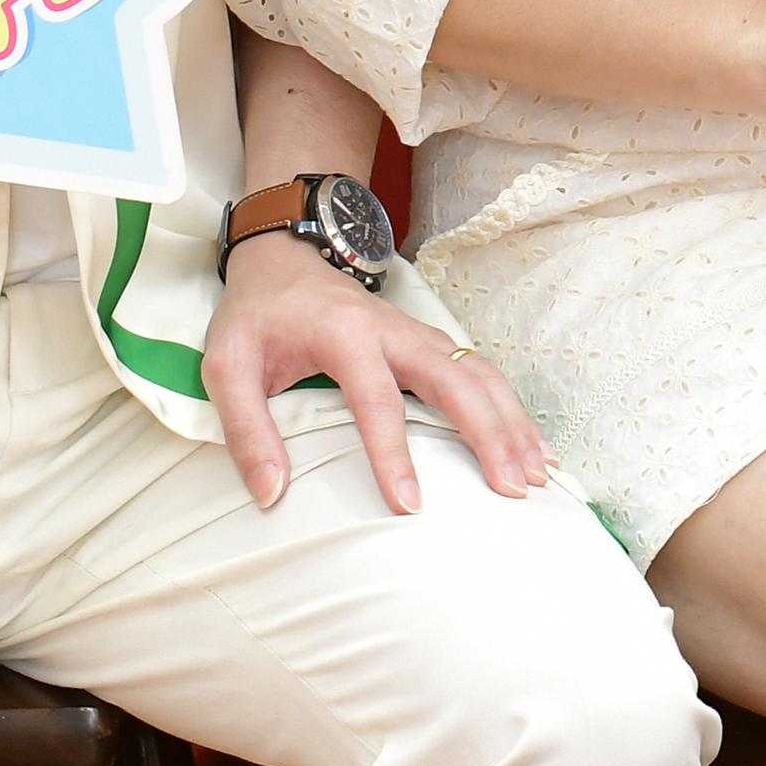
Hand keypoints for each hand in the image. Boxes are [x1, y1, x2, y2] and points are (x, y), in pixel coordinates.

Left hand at [207, 231, 553, 510]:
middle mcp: (394, 331)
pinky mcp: (430, 342)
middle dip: (489, 434)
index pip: (377, 400)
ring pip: (479, 373)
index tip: (410, 506)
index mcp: (344, 334)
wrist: (283, 259)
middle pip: (455, 379)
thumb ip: (246, 429)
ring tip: (538, 472)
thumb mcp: (226, 366)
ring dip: (512, 421)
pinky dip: (510, 409)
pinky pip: (480, 373)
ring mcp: (419, 334)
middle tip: (512, 488)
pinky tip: (530, 445)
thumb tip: (272, 495)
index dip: (394, 455)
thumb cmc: (256, 318)